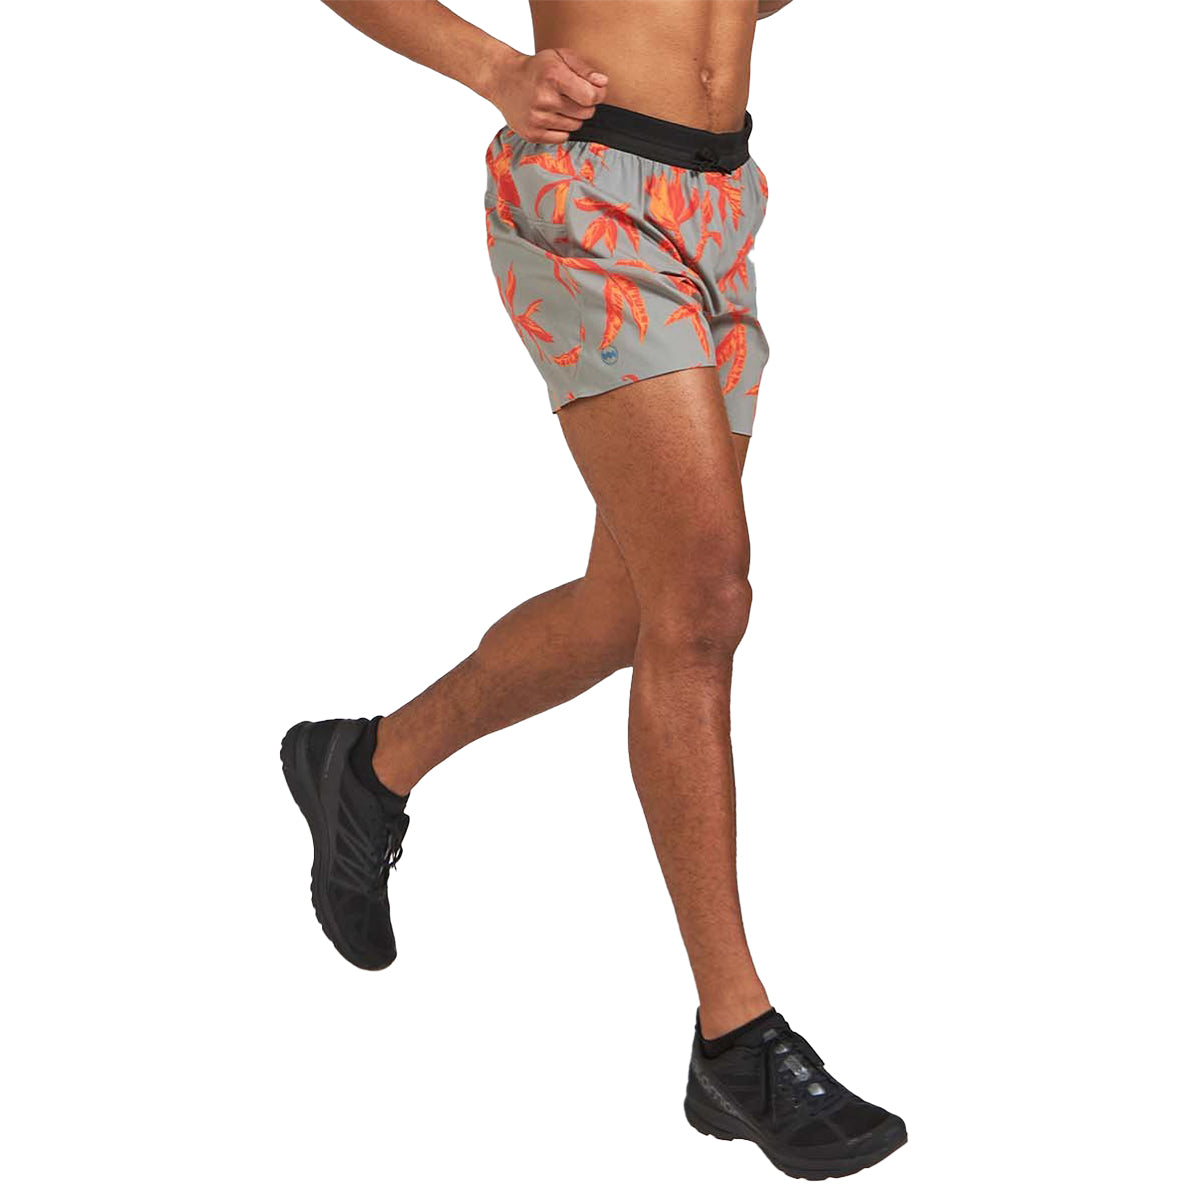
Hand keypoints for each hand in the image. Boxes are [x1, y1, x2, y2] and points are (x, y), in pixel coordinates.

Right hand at [490, 48, 607, 142]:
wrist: (504, 80)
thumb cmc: (537, 68)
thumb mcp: (560, 57)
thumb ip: (584, 69)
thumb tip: (603, 83)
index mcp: (553, 76)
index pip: (591, 97)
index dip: (597, 95)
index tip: (593, 90)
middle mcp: (544, 99)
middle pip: (585, 114)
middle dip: (584, 105)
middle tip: (571, 96)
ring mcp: (536, 119)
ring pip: (575, 127)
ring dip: (572, 117)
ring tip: (558, 105)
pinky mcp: (531, 134)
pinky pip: (562, 138)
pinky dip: (561, 130)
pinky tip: (551, 117)